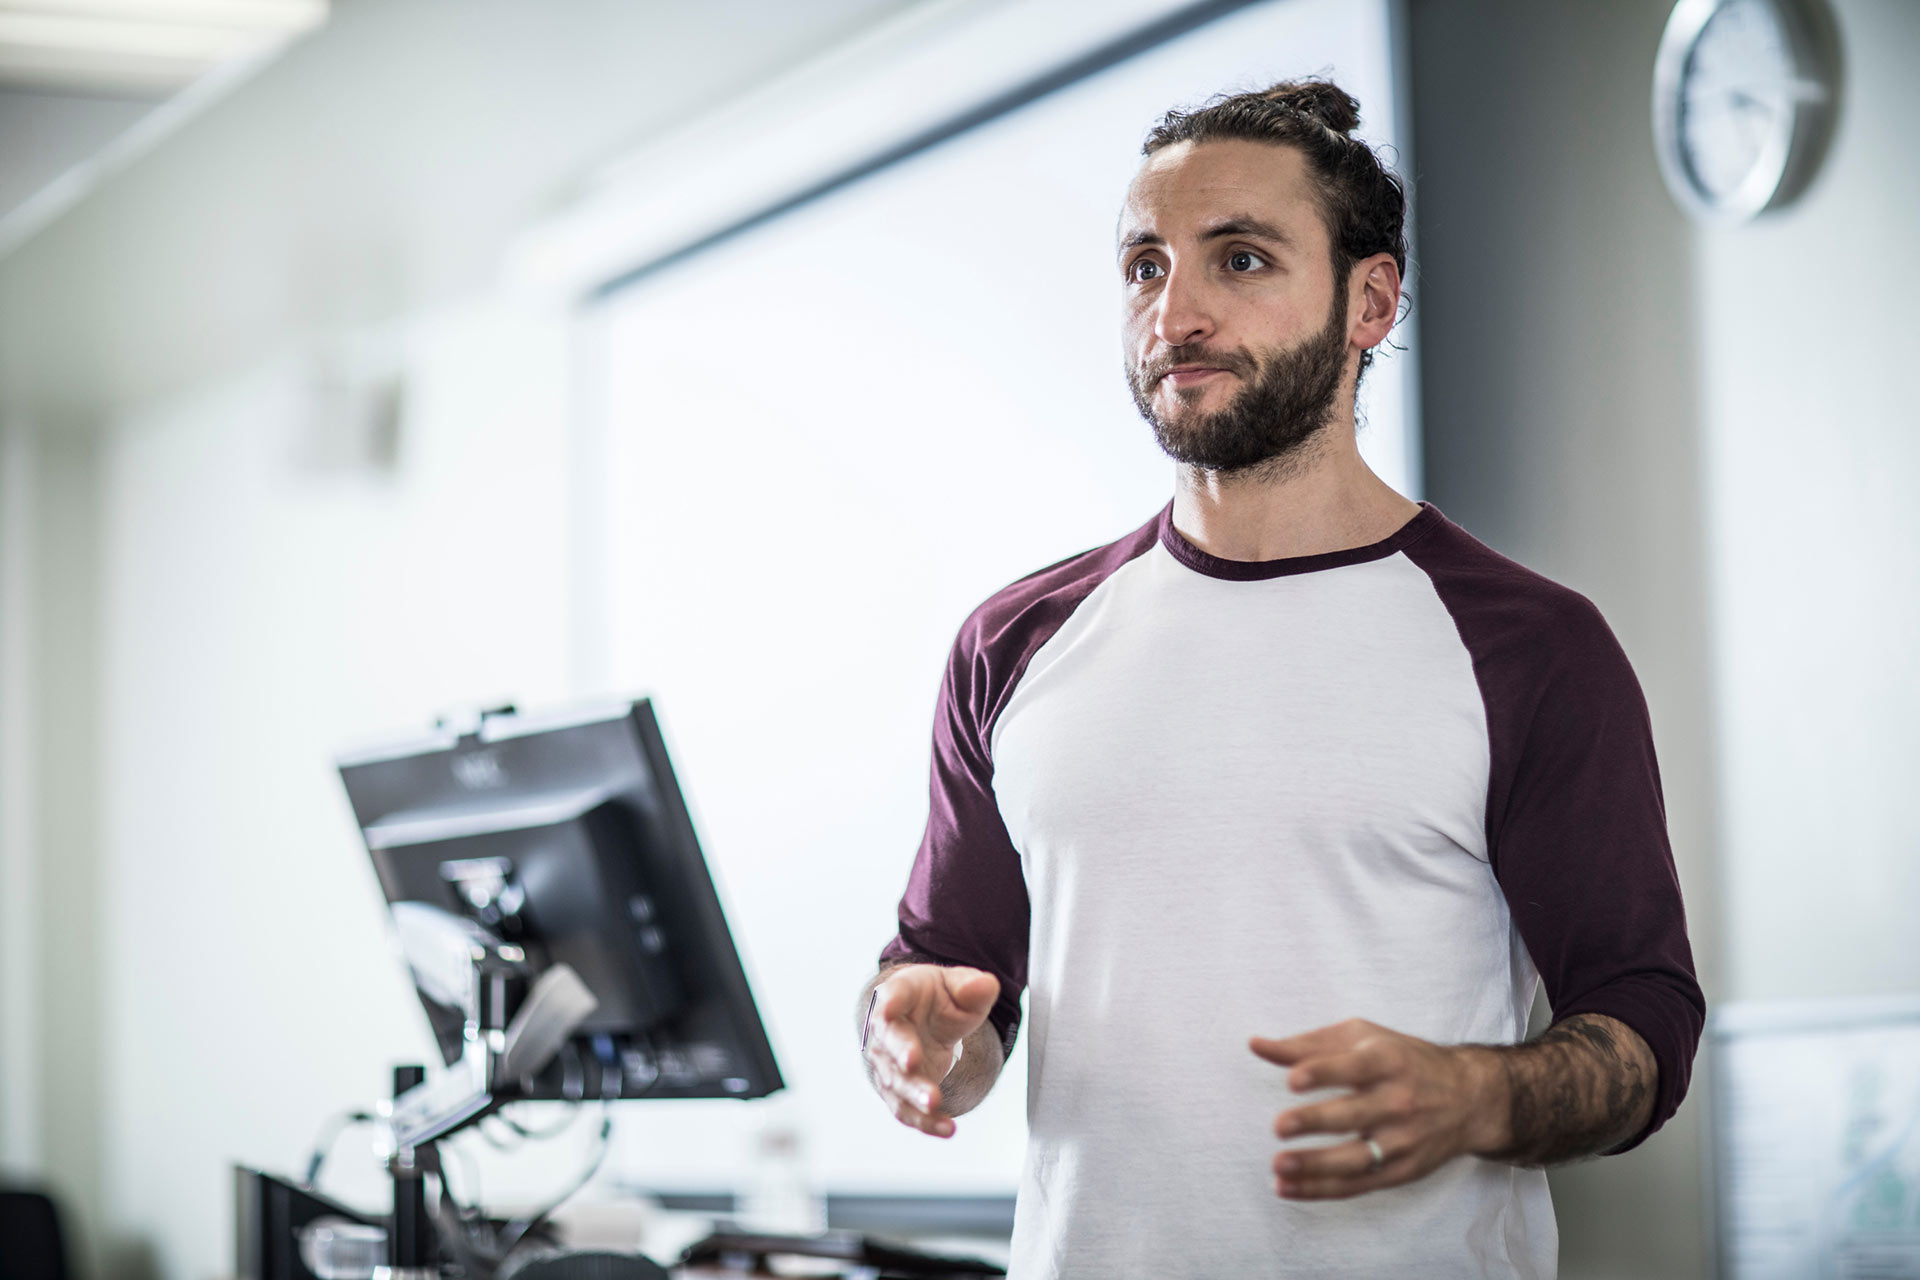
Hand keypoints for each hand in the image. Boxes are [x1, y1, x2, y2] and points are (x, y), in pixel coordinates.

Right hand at [863, 964, 998, 1138]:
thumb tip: (984, 986)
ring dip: (913, 1095)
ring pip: (896, 1082)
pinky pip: (907, 1110)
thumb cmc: (938, 999)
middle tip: (912, 1062)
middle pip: (888, 1044)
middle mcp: (885, 1032)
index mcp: (898, 996)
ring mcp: (888, 1064)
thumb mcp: (958, 986)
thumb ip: (972, 987)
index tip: (887, 1010)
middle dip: (900, 1054)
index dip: (888, 1004)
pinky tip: (947, 1128)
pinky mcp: (898, 1091)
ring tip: (934, 1103)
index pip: (890, 998)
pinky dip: (925, 1122)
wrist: (924, 1019)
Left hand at [1250, 1018, 1505, 1199]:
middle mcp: (1398, 1101)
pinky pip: (1357, 1184)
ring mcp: (1402, 1140)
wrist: (1469, 1098)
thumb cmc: (1403, 1059)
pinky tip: (1287, 1188)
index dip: (1323, 1072)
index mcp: (1388, 1062)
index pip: (1354, 1068)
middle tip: (1279, 1127)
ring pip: (1355, 1158)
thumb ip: (1307, 1044)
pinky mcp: (1401, 1170)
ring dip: (1315, 1166)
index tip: (1292, 1079)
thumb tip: (1255, 1045)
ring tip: (1279, 1166)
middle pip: (1354, 1115)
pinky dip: (1321, 1190)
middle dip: (1315, 1122)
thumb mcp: (1362, 1038)